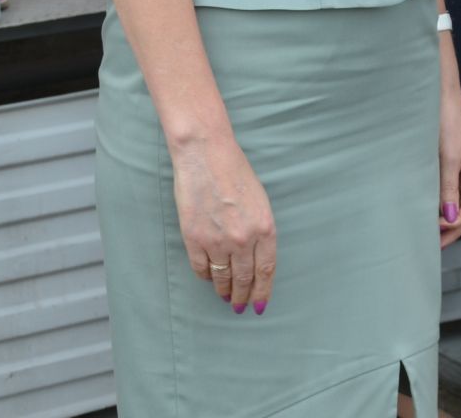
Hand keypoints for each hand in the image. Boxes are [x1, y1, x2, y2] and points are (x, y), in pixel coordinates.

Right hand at [171, 135, 277, 314]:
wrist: (206, 155)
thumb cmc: (235, 172)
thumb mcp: (260, 201)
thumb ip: (260, 230)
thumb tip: (254, 257)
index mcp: (265, 228)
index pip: (266, 271)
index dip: (262, 291)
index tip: (260, 304)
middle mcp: (243, 239)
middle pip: (244, 279)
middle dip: (242, 296)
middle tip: (240, 306)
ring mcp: (218, 240)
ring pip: (222, 276)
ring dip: (224, 290)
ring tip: (225, 297)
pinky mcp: (194, 239)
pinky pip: (201, 267)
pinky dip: (205, 276)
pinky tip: (208, 278)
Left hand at [438, 77, 460, 247]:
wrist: (437, 96)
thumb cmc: (448, 122)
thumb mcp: (448, 158)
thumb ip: (448, 189)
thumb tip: (447, 218)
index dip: (459, 222)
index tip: (439, 229)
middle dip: (451, 227)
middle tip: (432, 244)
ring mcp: (459, 171)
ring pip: (454, 203)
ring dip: (443, 218)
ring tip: (426, 232)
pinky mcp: (446, 166)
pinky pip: (444, 192)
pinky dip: (436, 204)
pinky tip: (423, 211)